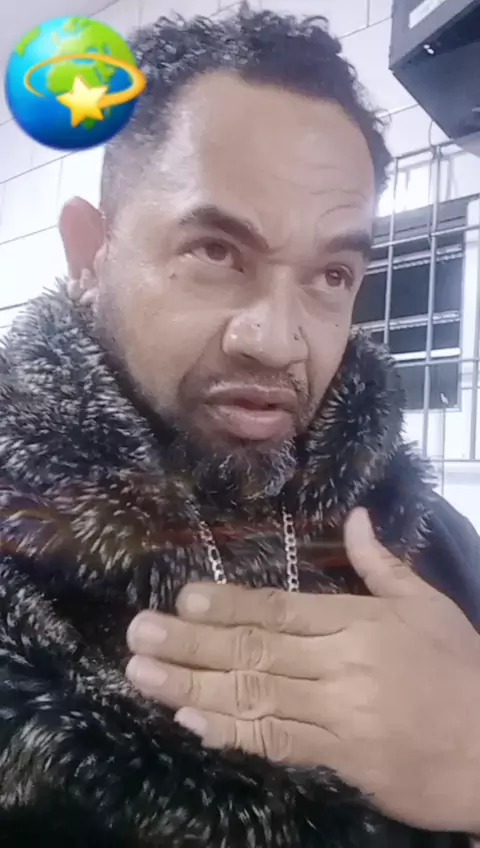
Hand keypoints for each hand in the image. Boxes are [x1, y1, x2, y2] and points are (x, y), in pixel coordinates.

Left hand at [126, 509, 479, 831]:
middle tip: (139, 635)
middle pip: (257, 652)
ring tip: (144, 677)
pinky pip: (280, 745)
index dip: (230, 604)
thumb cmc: (460, 669)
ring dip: (195, 688)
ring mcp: (339, 717)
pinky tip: (194, 723)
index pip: (282, 610)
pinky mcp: (340, 760)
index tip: (182, 599)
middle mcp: (342, 667)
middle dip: (192, 645)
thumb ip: (381, 565)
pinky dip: (235, 734)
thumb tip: (355, 517)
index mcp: (360, 623)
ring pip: (257, 698)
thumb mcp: (428, 606)